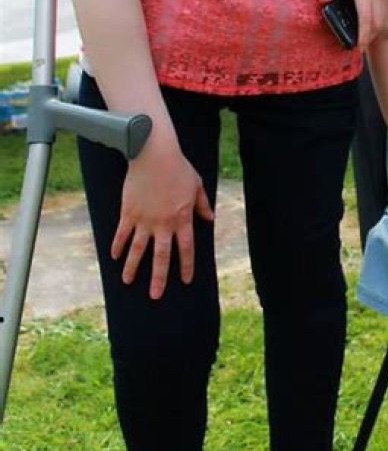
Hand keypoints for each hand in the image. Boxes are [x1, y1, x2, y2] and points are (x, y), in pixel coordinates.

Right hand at [111, 136, 213, 299]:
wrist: (154, 154)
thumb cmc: (178, 167)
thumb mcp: (196, 185)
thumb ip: (202, 204)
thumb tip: (210, 218)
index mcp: (182, 218)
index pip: (186, 249)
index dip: (185, 266)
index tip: (185, 280)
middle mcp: (163, 224)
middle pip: (161, 257)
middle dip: (158, 278)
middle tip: (155, 295)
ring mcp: (144, 220)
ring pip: (138, 249)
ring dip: (132, 267)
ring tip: (126, 282)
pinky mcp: (129, 212)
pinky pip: (122, 233)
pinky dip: (117, 245)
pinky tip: (113, 257)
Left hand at [320, 0, 387, 49]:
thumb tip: (322, 1)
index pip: (365, 18)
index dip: (363, 35)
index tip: (358, 47)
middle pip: (377, 23)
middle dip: (369, 38)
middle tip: (359, 48)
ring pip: (383, 19)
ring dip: (375, 32)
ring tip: (364, 41)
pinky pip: (385, 13)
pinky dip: (379, 23)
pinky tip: (371, 26)